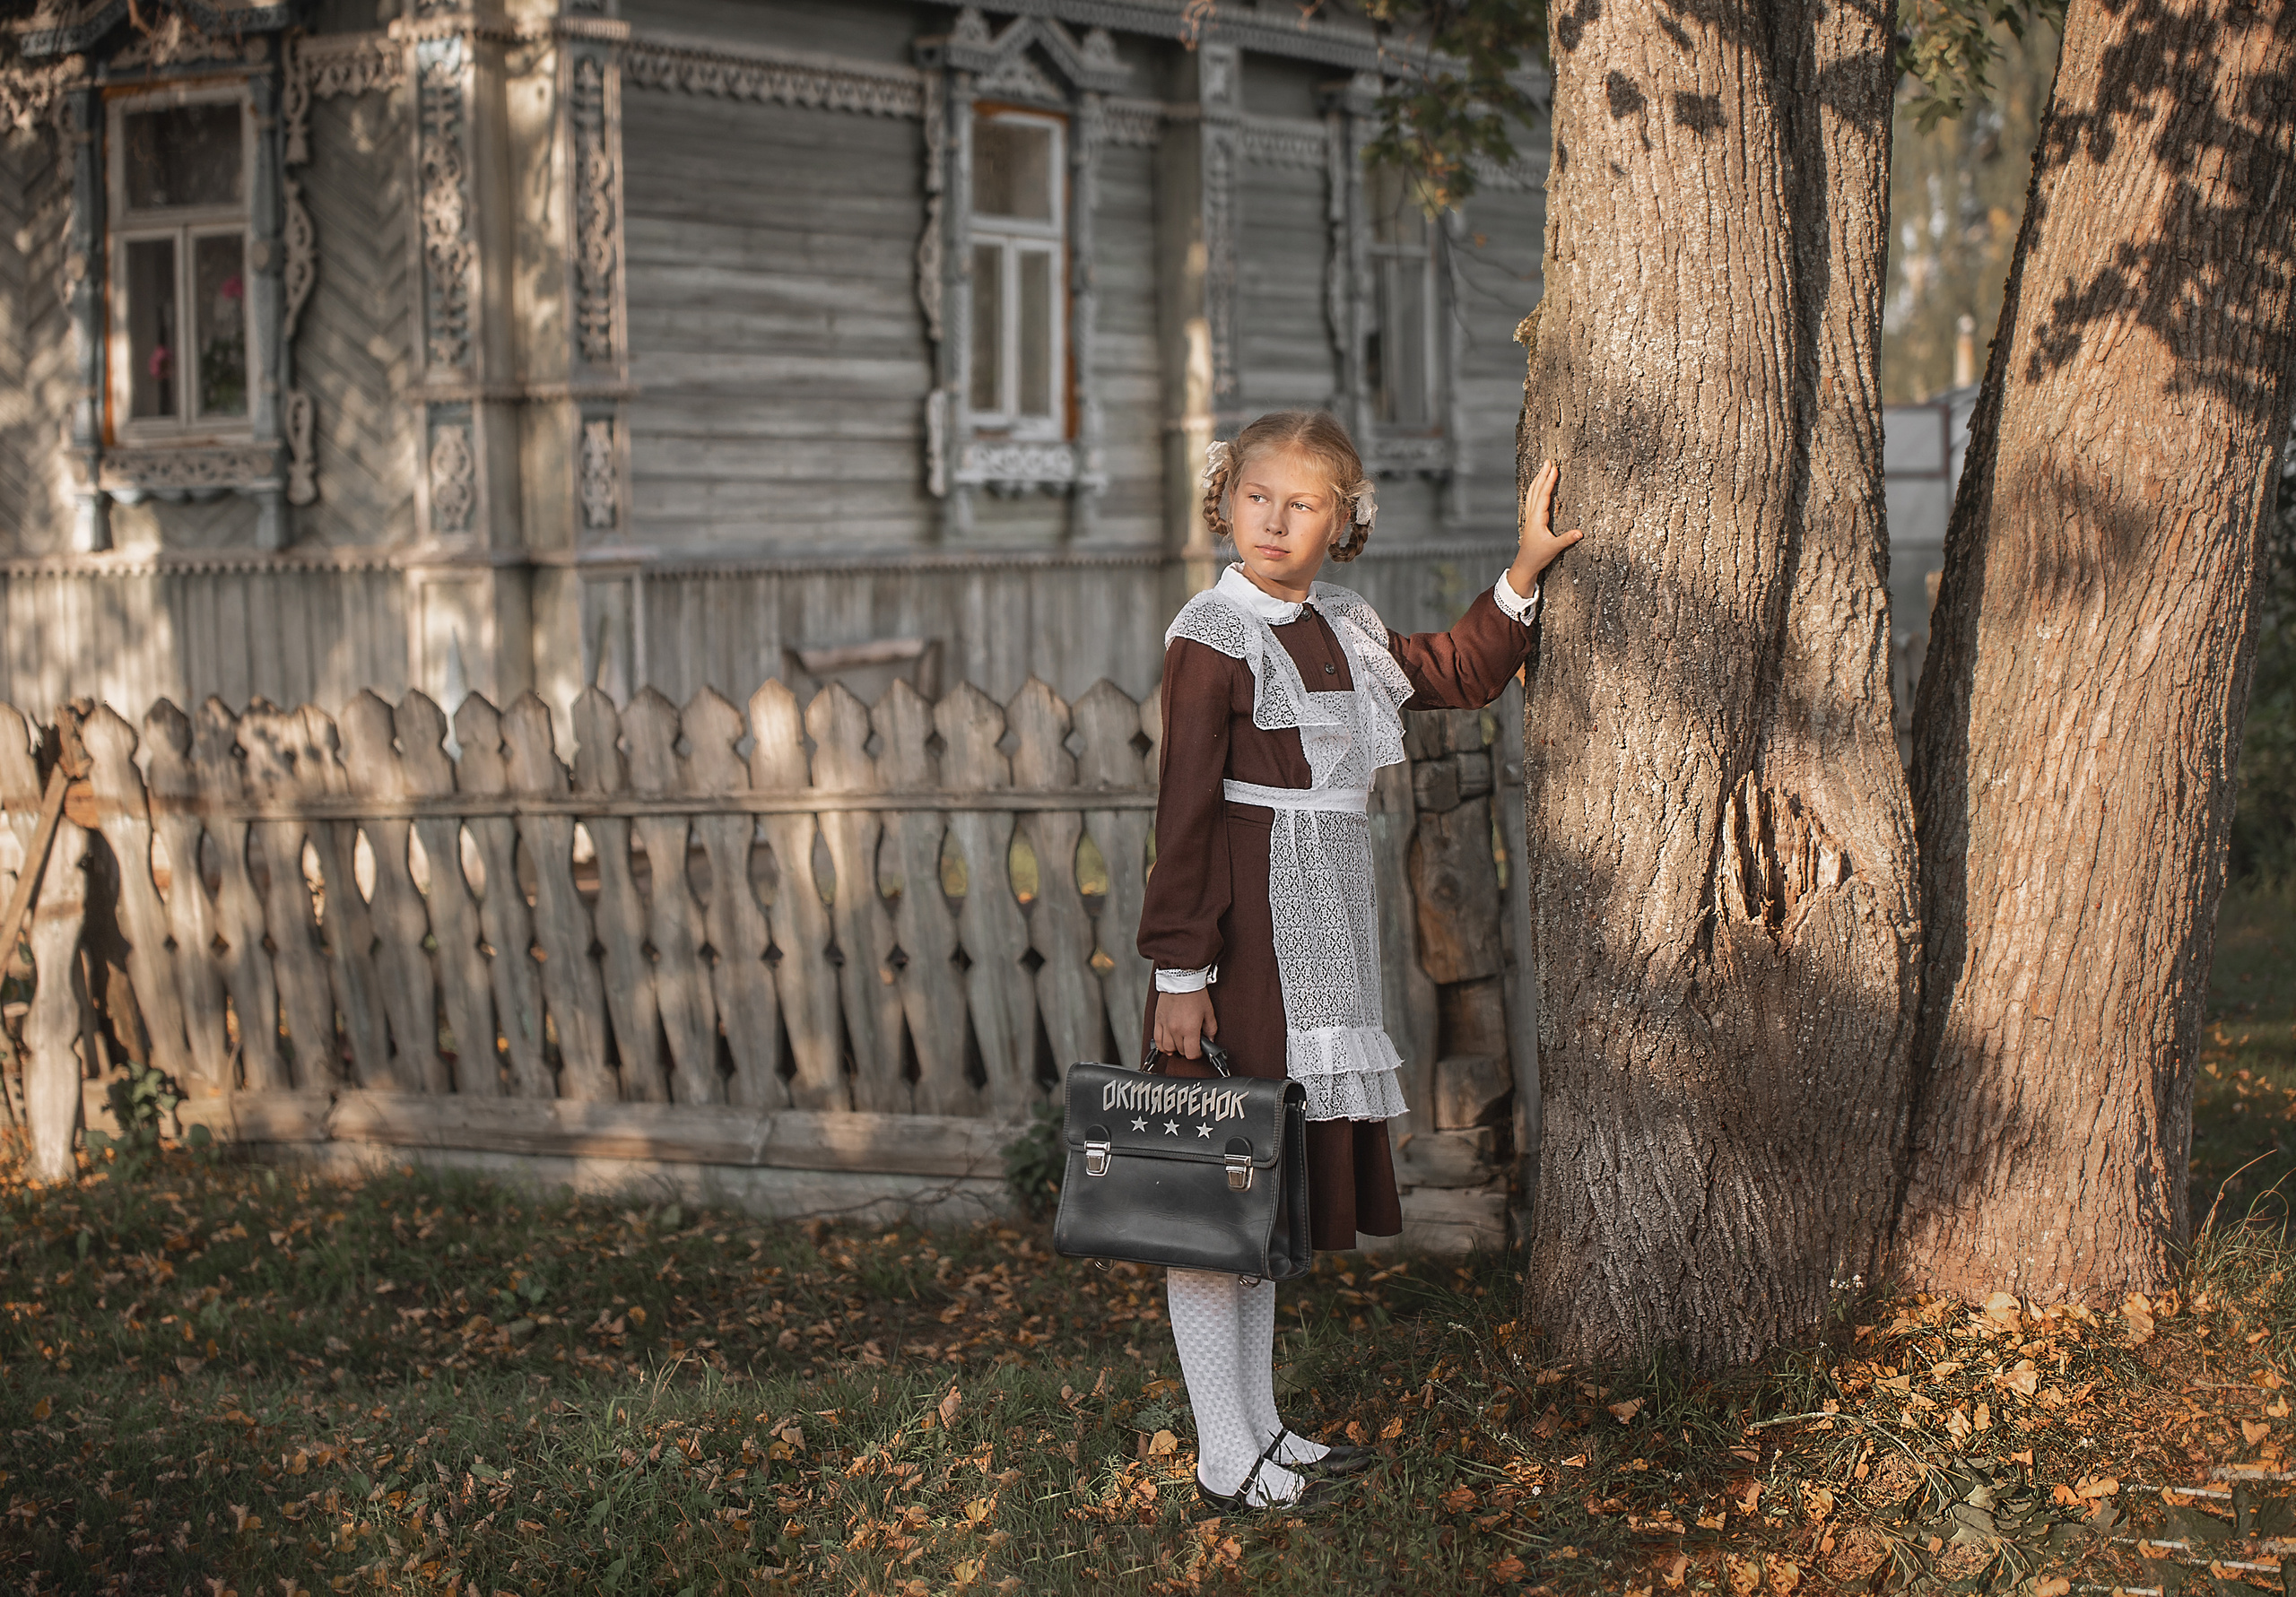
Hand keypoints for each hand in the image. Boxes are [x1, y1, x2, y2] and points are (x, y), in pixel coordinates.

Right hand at [1153, 989, 1217, 1058]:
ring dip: (1175, 1049)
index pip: (1191, 1054)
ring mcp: (1165, 1026)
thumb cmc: (1195, 993)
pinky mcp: (1158, 1020)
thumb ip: (1211, 1029)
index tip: (1199, 1049)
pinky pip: (1157, 1040)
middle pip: (1180, 1051)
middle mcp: (1176, 1030)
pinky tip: (1167, 1045)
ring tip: (1180, 1043)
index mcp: (1190, 1029)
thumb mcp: (1209, 1012)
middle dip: (1187, 1049)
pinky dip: (1161, 1046)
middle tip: (1192, 1042)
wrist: (1181, 978)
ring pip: (1167, 1048)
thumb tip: (1210, 1041)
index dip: (1197, 1054)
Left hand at [1508, 459, 1583, 596]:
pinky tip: (1538, 486)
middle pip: (1536, 490)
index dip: (1549, 481)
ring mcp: (1530, 517)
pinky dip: (1535, 489)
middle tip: (1548, 461)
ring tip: (1544, 468)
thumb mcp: (1554, 548)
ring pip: (1533, 493)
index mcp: (1538, 519)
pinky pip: (1532, 499)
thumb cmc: (1538, 556)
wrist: (1525, 564)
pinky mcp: (1531, 520)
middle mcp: (1532, 515)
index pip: (1544, 495)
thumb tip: (1580, 533)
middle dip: (1543, 475)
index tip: (1554, 468)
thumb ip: (1567, 540)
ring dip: (1538, 480)